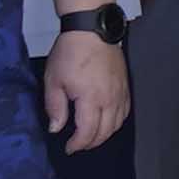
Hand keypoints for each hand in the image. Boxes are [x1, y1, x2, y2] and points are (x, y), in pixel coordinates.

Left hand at [41, 30, 129, 150]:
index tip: (68, 148)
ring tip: (90, 136)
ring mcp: (120, 93)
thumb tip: (56, 128)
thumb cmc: (70, 52)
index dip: (77, 144)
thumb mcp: (53, 80)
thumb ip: (55, 107)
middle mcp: (109, 99)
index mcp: (91, 99)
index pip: (87, 132)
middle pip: (105, 132)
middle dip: (90, 143)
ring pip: (117, 125)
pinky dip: (116, 122)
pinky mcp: (125, 86)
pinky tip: (106, 122)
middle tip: (77, 145)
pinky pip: (125, 112)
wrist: (91, 29)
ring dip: (104, 135)